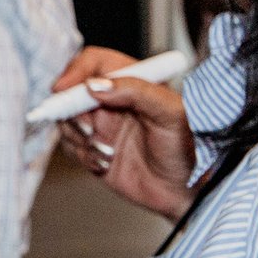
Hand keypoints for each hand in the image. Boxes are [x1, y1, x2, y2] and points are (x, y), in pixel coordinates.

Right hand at [52, 47, 194, 220]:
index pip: (94, 63)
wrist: (192, 194)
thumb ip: (136, 91)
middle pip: (72, 92)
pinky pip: (71, 148)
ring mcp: (102, 127)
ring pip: (67, 121)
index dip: (76, 72)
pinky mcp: (94, 151)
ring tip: (106, 151)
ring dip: (79, 137)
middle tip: (90, 129)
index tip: (65, 89)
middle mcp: (113, 102)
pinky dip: (83, 156)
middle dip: (73, 111)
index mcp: (133, 84)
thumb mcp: (171, 113)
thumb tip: (95, 85)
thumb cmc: (193, 151)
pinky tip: (106, 164)